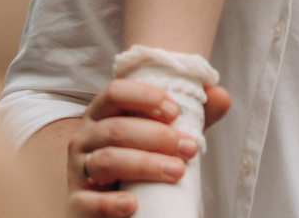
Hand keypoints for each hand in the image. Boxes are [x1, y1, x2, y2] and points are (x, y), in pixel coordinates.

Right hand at [60, 78, 231, 216]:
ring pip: (107, 161)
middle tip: (189, 148)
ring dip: (144, 165)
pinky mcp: (76, 204)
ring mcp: (77, 171)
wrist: (113, 210)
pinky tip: (132, 204)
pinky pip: (89, 201)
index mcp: (101, 116)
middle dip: (157, 136)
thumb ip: (192, 118)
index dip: (144, 97)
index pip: (115, 92)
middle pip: (116, 128)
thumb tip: (222, 96)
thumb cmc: (139, 167)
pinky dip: (111, 203)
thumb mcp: (163, 141)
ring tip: (176, 171)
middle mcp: (84, 139)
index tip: (175, 112)